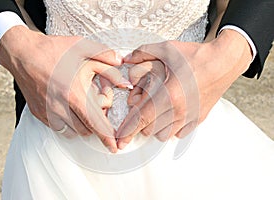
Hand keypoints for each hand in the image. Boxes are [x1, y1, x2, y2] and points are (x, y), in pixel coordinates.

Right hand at [0, 26, 131, 152]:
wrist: (23, 53)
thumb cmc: (53, 50)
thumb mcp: (82, 47)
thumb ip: (104, 56)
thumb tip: (121, 62)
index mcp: (74, 94)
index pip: (95, 124)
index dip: (107, 137)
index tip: (113, 148)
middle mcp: (61, 108)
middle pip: (86, 130)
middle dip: (95, 125)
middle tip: (94, 108)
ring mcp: (48, 112)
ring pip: (72, 132)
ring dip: (82, 125)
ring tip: (80, 108)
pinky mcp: (39, 114)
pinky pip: (58, 128)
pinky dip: (67, 124)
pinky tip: (67, 109)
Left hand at [116, 29, 251, 148]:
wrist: (224, 61)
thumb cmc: (196, 56)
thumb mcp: (167, 49)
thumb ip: (143, 53)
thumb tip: (126, 58)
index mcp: (168, 94)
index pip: (141, 119)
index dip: (126, 131)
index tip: (118, 139)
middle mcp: (179, 110)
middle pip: (149, 129)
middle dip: (140, 123)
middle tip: (141, 109)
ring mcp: (189, 117)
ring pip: (163, 135)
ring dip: (154, 127)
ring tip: (155, 112)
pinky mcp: (198, 119)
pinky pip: (178, 133)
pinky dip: (170, 128)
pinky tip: (171, 115)